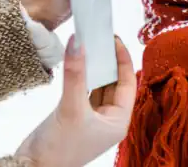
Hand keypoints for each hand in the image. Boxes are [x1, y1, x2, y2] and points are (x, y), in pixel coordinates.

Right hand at [15, 36, 136, 166]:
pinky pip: (83, 90)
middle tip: (98, 38)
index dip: (123, 60)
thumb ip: (75, 74)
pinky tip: (75, 62)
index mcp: (118, 122)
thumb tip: (77, 42)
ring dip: (93, 67)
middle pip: (113, 83)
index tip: (113, 39)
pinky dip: (80, 76)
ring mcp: (91, 118)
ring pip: (97, 85)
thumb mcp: (70, 108)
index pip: (128, 84)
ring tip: (88, 45)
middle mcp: (108, 120)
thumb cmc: (59, 148)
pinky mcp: (74, 115)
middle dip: (107, 61)